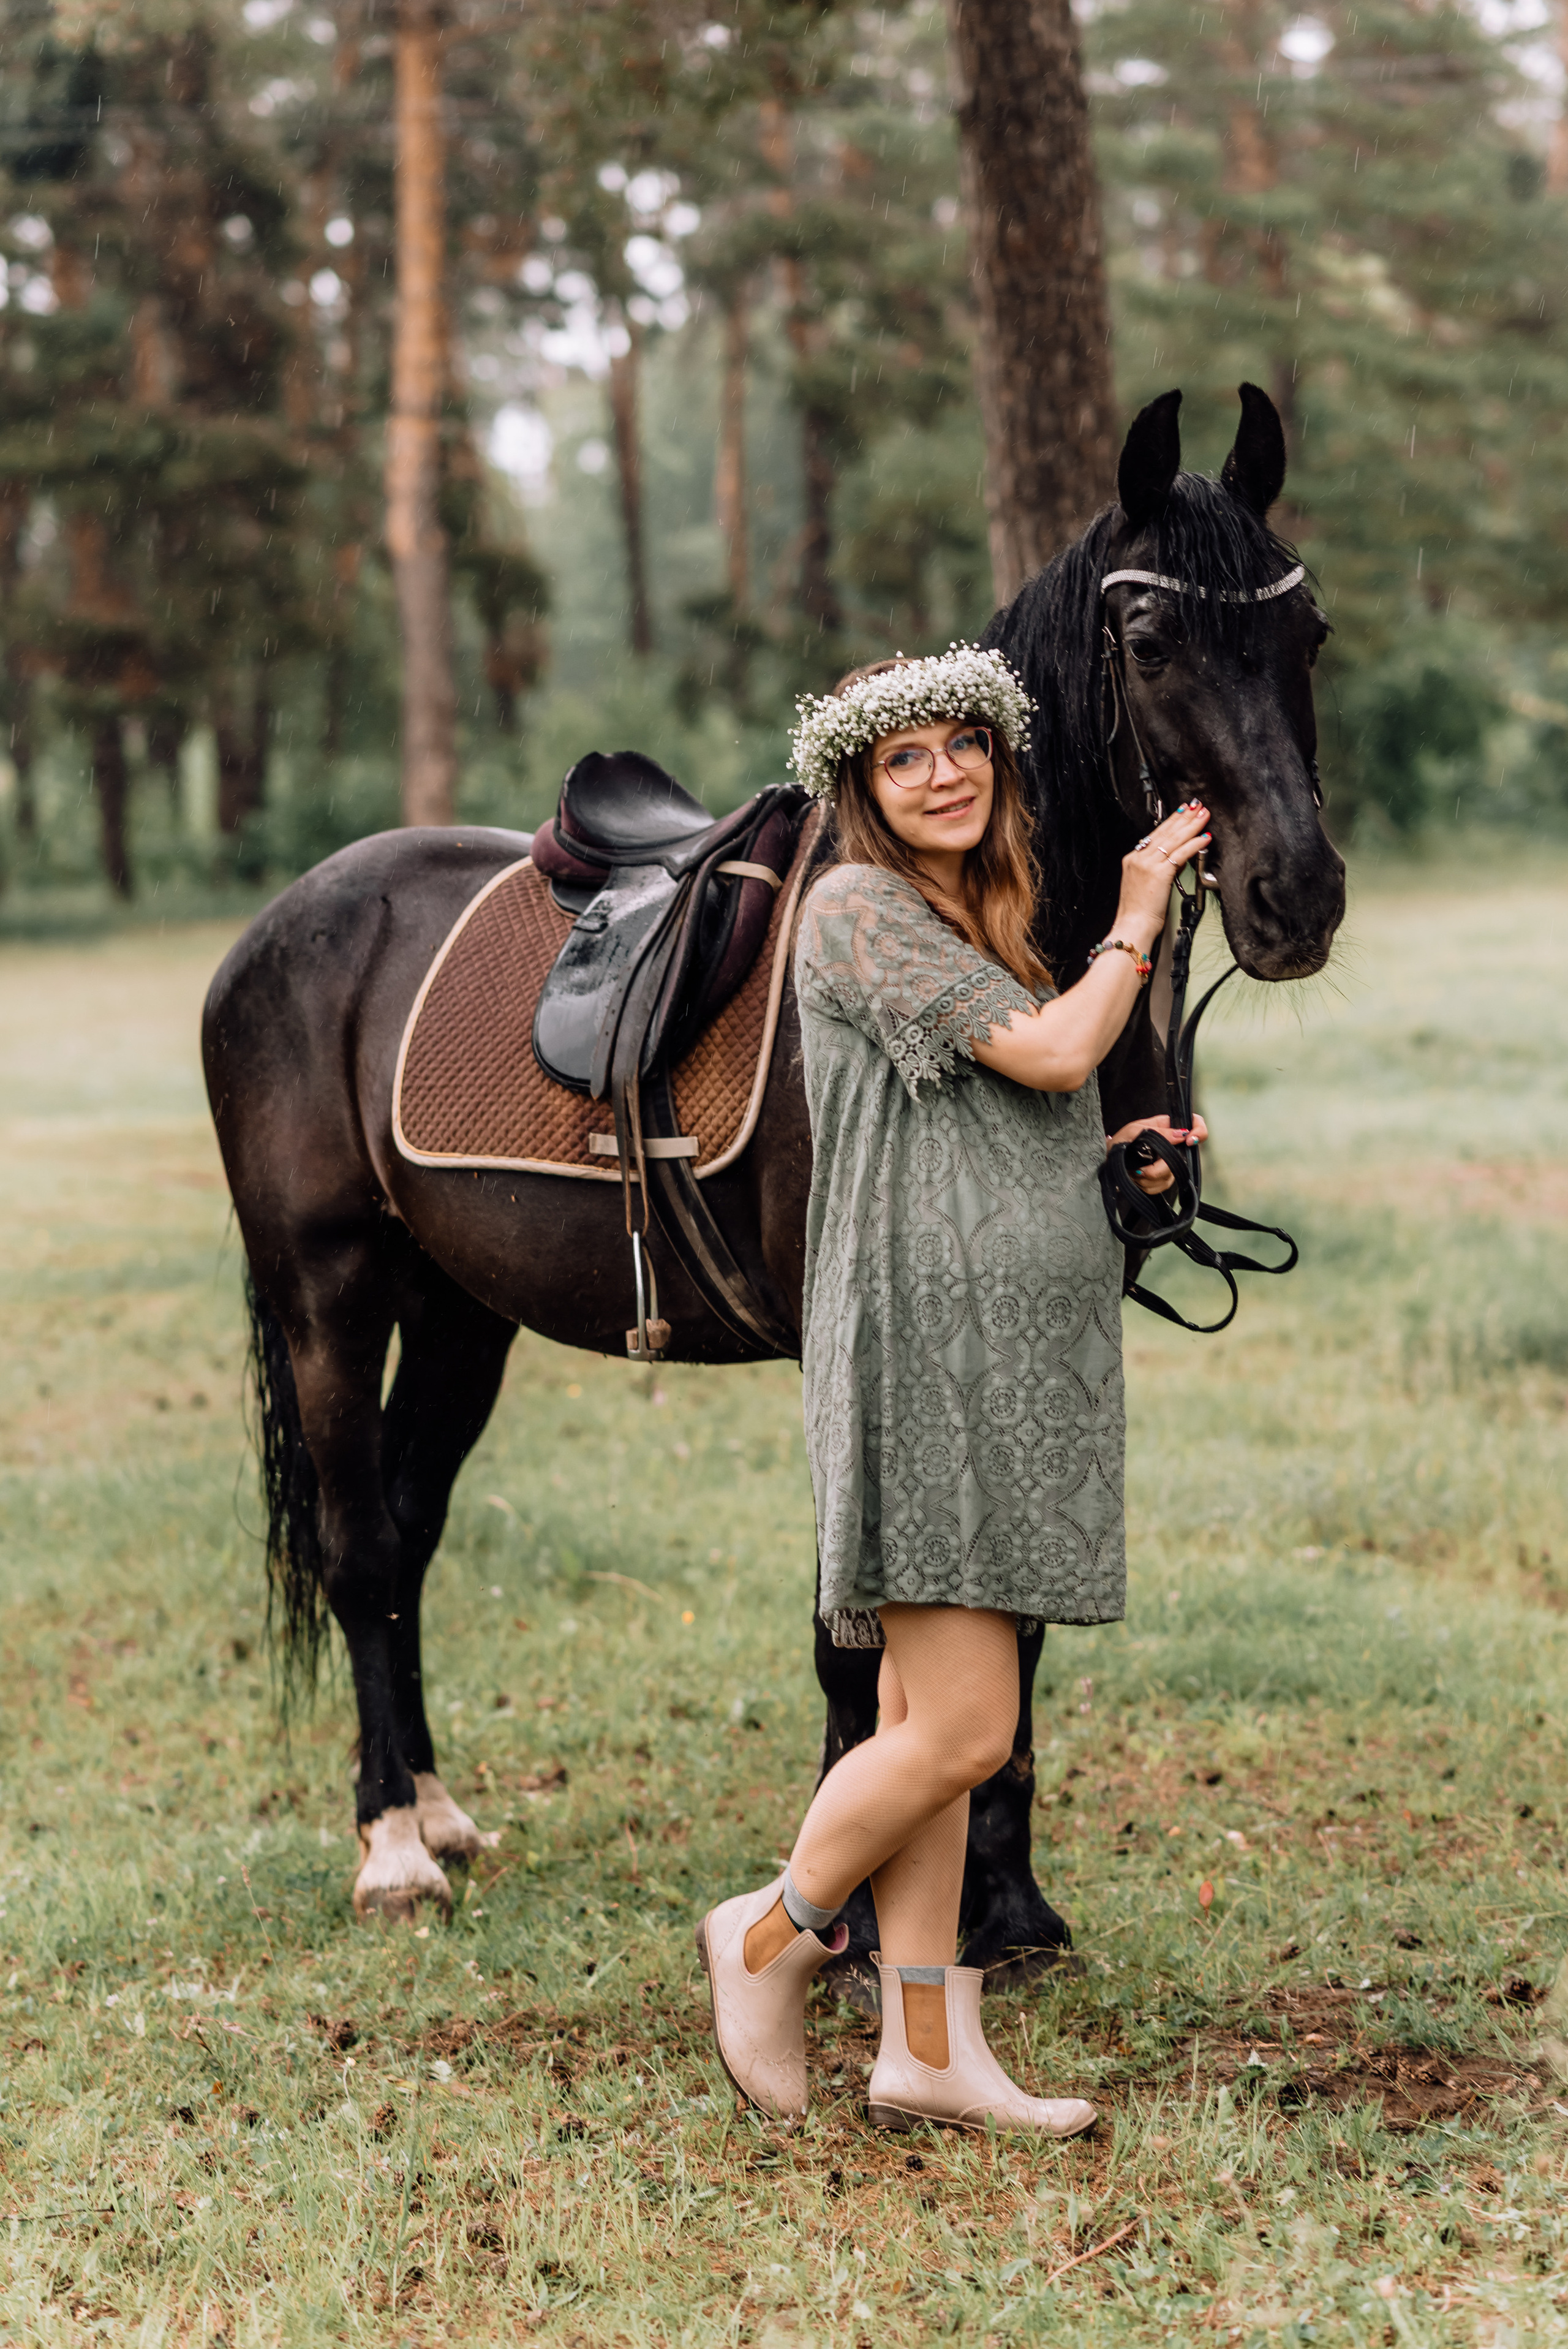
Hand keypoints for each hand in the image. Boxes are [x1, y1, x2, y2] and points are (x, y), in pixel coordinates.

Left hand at [1106, 1113, 1209, 1194]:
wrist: (1107, 1162)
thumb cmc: (1119, 1141)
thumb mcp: (1135, 1130)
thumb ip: (1159, 1132)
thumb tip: (1181, 1134)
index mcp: (1168, 1128)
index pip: (1195, 1124)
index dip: (1199, 1132)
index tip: (1189, 1141)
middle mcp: (1172, 1146)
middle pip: (1184, 1158)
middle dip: (1161, 1167)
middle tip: (1141, 1169)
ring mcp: (1169, 1163)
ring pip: (1172, 1175)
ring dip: (1150, 1177)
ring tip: (1133, 1172)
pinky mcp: (1162, 1179)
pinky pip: (1162, 1186)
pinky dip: (1147, 1185)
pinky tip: (1136, 1179)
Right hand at [1115, 802, 1210, 935]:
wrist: (1133, 925)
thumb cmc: (1139, 911)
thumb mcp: (1146, 884)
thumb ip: (1159, 869)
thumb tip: (1179, 859)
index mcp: (1133, 859)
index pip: (1155, 835)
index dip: (1171, 821)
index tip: (1182, 811)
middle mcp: (1139, 858)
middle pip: (1165, 832)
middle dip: (1184, 818)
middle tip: (1197, 806)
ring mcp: (1148, 864)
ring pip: (1174, 840)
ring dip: (1192, 826)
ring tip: (1204, 816)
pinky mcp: (1159, 873)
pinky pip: (1180, 854)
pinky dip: (1194, 844)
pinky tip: (1204, 838)